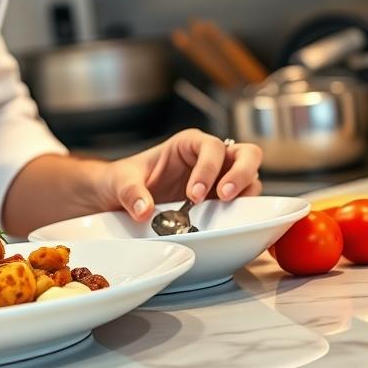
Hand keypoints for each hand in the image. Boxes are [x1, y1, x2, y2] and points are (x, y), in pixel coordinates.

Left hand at [97, 129, 263, 221]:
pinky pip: (241, 204)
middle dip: (241, 173)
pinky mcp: (219, 203)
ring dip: (245, 195)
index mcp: (188, 144)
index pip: (211, 147)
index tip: (195, 194)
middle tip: (224, 196)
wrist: (116, 197)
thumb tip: (144, 209)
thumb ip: (131, 191)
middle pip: (246, 154)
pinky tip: (226, 223)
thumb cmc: (123, 179)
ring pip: (250, 179)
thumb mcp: (120, 180)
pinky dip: (241, 212)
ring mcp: (218, 181)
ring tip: (227, 212)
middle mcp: (209, 159)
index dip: (208, 168)